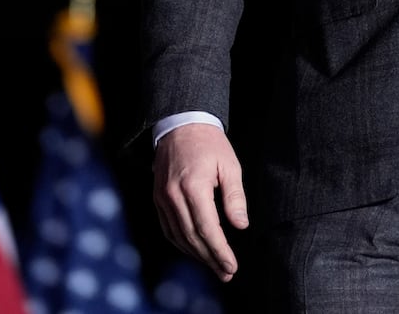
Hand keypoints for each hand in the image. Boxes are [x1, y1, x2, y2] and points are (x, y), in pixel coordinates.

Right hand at [152, 123, 248, 282]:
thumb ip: (235, 197)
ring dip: (196, 255)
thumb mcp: (230, 165)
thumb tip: (240, 226)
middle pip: (191, 237)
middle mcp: (173, 196)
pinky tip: (195, 251)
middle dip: (210, 259)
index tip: (232, 265)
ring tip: (215, 267)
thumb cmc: (210, 144)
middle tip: (226, 273)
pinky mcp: (157, 199)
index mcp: (193, 186)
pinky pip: (168, 229)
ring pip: (178, 236)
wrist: (180, 126)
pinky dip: (182, 244)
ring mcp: (162, 199)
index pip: (207, 228)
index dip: (220, 250)